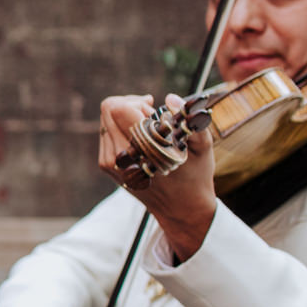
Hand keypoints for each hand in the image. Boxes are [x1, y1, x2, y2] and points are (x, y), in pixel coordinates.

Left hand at [98, 93, 216, 259]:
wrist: (181, 208)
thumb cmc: (195, 175)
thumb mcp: (201, 146)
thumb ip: (187, 118)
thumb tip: (170, 97)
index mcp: (143, 149)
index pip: (119, 108)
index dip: (137, 102)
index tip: (154, 109)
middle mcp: (121, 156)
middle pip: (108, 110)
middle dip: (130, 106)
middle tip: (152, 120)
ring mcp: (110, 162)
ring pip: (105, 120)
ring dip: (125, 118)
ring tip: (149, 132)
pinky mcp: (105, 165)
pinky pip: (105, 133)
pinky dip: (121, 129)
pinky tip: (140, 141)